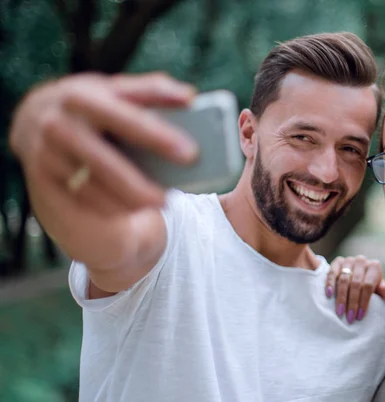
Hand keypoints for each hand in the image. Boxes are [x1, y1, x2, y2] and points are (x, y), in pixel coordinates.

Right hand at [9, 72, 197, 266]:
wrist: (32, 119)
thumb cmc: (91, 104)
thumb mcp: (114, 89)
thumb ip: (152, 90)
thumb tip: (190, 97)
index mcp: (82, 97)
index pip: (125, 117)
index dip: (158, 135)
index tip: (191, 153)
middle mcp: (58, 125)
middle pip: (103, 162)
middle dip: (137, 184)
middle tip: (170, 200)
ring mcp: (46, 155)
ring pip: (90, 188)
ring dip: (126, 202)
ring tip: (159, 205)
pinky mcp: (42, 179)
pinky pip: (79, 201)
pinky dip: (108, 208)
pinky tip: (131, 211)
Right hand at [325, 255, 384, 323]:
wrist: (359, 276)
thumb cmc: (371, 286)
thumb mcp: (380, 289)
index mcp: (375, 266)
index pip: (368, 285)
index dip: (363, 301)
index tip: (359, 316)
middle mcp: (362, 261)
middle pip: (355, 283)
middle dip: (352, 302)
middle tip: (349, 318)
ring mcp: (349, 260)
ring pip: (343, 279)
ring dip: (341, 297)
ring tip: (339, 311)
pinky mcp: (337, 261)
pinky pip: (332, 273)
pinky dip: (329, 284)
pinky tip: (328, 295)